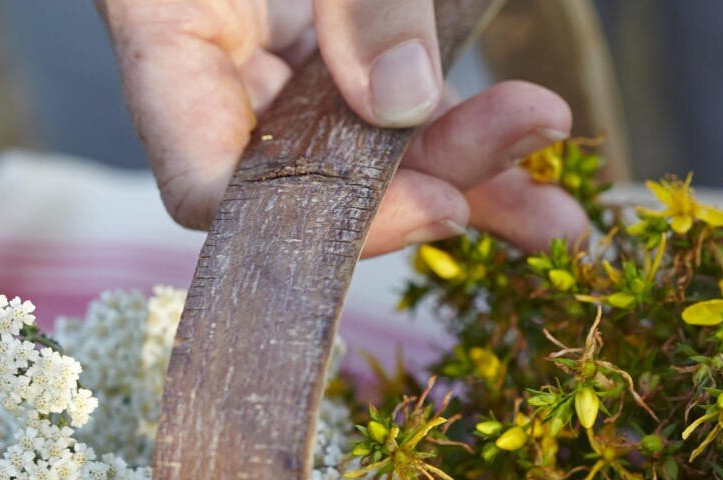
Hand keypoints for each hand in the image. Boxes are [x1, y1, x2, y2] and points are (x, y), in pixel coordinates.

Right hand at [97, 0, 589, 254]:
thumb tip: (401, 101)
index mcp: (163, 19)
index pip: (203, 181)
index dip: (311, 216)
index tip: (431, 203)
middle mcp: (215, 59)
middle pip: (305, 175)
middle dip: (426, 182)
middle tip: (523, 145)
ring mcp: (277, 57)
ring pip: (363, 159)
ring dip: (467, 183)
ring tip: (559, 217)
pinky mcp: (337, 53)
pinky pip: (396, 121)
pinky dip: (465, 149)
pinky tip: (541, 194)